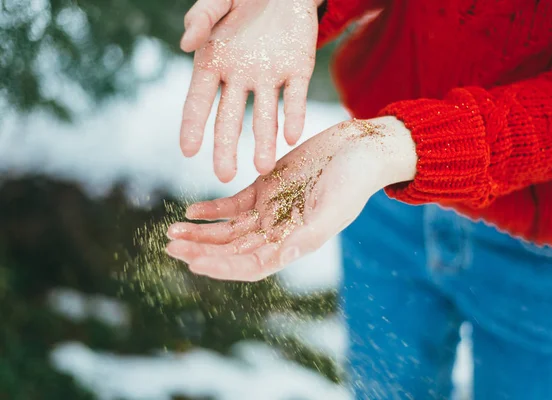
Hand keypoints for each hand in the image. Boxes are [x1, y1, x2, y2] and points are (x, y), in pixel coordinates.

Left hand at [166, 116, 416, 280]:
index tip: (194, 263)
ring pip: (228, 229)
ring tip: (171, 233)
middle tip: (170, 248)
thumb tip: (282, 257)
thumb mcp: (335, 208)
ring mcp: (270, 210)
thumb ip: (309, 234)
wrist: (360, 148)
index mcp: (294, 243)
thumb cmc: (355, 179)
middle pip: (232, 250)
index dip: (222, 267)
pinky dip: (212, 208)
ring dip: (201, 232)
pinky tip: (191, 211)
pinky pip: (233, 203)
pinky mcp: (266, 187)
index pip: (251, 265)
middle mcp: (278, 231)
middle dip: (201, 251)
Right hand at [179, 0, 319, 181]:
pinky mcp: (298, 71)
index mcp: (214, 63)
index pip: (199, 101)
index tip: (188, 150)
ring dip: (265, 141)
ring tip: (264, 168)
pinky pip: (295, 97)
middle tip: (224, 175)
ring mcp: (270, 78)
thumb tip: (185, 45)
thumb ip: (200, 18)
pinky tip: (291, 136)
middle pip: (230, 118)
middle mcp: (240, 78)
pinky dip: (293, 116)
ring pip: (265, 115)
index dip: (193, 125)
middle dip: (226, 147)